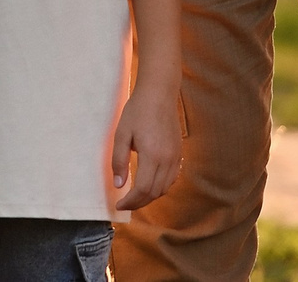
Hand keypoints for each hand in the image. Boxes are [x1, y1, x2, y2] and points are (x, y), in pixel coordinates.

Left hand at [111, 80, 182, 210]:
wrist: (159, 93)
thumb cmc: (138, 110)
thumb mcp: (122, 134)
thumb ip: (119, 161)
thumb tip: (119, 185)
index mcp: (152, 155)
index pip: (142, 189)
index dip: (130, 202)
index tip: (119, 205)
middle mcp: (167, 159)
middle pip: (154, 192)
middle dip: (138, 203)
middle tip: (125, 203)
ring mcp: (176, 156)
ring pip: (165, 188)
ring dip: (150, 196)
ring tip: (135, 196)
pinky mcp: (179, 153)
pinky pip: (172, 178)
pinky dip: (161, 187)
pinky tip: (150, 184)